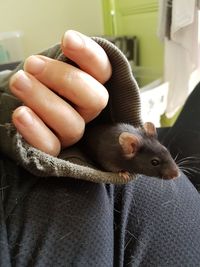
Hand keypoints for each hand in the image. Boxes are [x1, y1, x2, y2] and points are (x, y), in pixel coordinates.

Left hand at [9, 30, 110, 155]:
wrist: (15, 106)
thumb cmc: (34, 83)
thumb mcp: (47, 68)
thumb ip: (60, 63)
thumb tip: (68, 44)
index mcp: (90, 87)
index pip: (103, 71)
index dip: (90, 56)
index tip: (67, 39)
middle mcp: (86, 111)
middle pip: (95, 100)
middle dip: (66, 79)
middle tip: (33, 64)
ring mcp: (71, 132)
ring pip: (73, 125)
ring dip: (45, 101)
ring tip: (19, 81)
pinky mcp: (54, 150)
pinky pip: (51, 146)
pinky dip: (36, 130)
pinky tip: (20, 114)